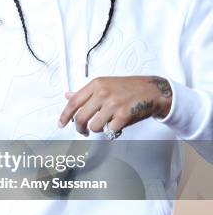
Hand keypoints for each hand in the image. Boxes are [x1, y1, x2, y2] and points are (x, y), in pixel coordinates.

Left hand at [58, 76, 172, 135]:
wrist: (152, 91)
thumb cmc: (129, 87)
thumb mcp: (105, 84)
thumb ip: (86, 92)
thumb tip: (68, 95)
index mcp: (96, 84)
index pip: (73, 102)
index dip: (65, 115)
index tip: (61, 123)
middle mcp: (103, 93)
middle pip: (80, 117)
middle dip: (79, 128)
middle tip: (82, 131)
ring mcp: (113, 105)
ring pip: (94, 126)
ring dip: (98, 129)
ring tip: (105, 124)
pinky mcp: (124, 116)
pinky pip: (110, 130)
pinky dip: (112, 131)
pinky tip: (116, 125)